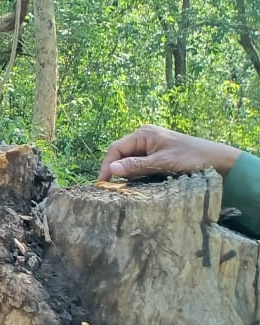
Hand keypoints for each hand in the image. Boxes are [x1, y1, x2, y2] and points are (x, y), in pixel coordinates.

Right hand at [98, 124, 242, 181]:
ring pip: (131, 162)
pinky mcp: (158, 156)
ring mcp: (152, 147)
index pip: (116, 149)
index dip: (106, 166)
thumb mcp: (162, 162)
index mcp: (143, 134)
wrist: (221, 162)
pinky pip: (141, 166)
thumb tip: (111, 169)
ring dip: (130, 175)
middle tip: (115, 190)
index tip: (102, 184)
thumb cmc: (192, 158)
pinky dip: (139, 175)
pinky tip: (142, 184)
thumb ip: (136, 166)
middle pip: (122, 155)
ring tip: (130, 189)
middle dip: (118, 171)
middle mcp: (145, 138)